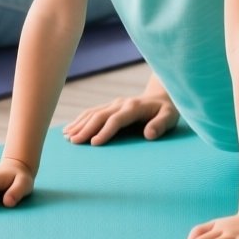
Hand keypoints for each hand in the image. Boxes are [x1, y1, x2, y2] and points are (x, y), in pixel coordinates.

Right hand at [62, 92, 179, 144]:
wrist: (163, 95)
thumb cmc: (168, 110)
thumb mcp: (170, 117)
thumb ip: (161, 125)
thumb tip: (149, 135)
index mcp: (134, 107)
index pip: (116, 120)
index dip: (105, 131)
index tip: (94, 143)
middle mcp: (121, 103)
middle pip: (100, 115)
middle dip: (86, 129)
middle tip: (73, 142)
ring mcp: (114, 103)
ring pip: (93, 113)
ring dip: (79, 124)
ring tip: (67, 136)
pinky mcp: (110, 106)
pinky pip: (92, 112)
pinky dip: (80, 120)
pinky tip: (69, 129)